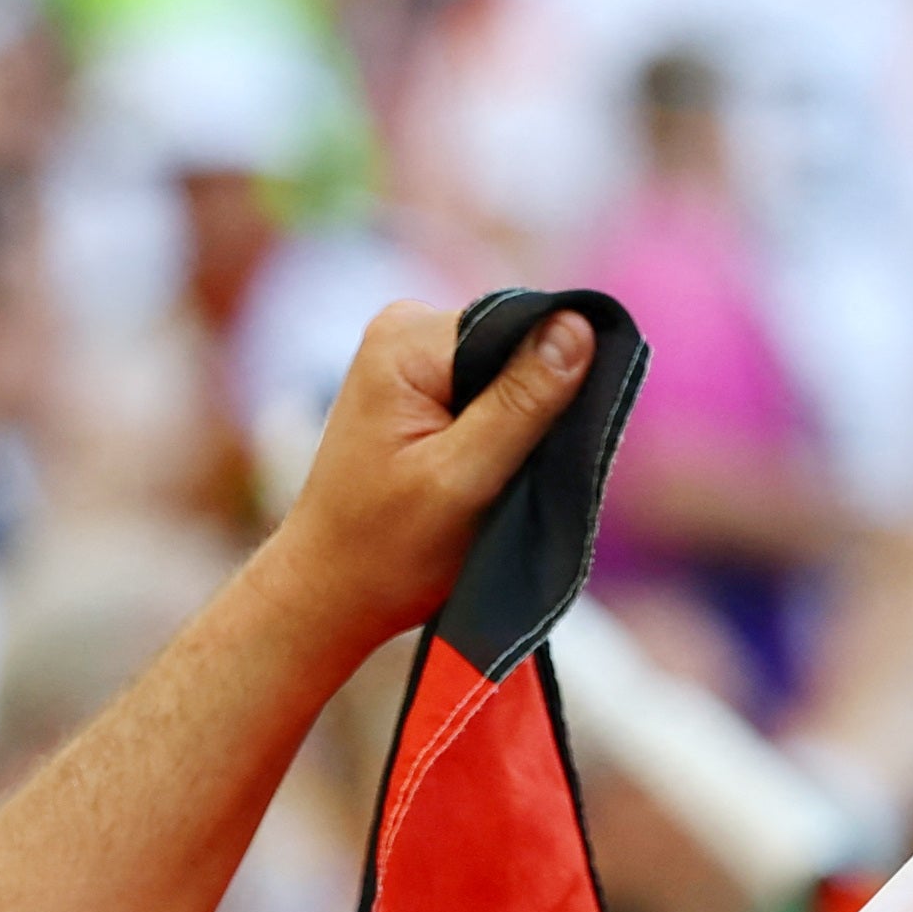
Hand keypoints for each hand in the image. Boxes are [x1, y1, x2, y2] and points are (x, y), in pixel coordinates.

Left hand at [261, 298, 591, 663]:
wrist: (332, 588)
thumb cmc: (387, 547)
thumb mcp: (463, 478)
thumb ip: (522, 402)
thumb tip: (580, 323)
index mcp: (408, 339)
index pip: (521, 324)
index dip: (554, 378)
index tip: (549, 444)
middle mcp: (407, 328)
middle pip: (517, 341)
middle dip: (538, 402)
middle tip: (520, 471)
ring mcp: (412, 354)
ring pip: (510, 368)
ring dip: (524, 421)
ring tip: (500, 477)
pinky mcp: (423, 384)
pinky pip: (490, 388)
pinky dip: (505, 429)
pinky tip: (490, 470)